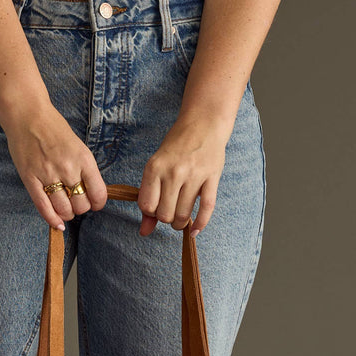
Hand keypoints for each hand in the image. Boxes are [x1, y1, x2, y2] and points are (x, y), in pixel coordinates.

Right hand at [1, 101, 108, 228]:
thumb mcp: (78, 146)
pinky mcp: (31, 179)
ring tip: (66, 209)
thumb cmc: (54, 129)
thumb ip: (85, 169)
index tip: (94, 202)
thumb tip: (91, 193)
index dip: (98, 203)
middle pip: (81, 205)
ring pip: (64, 210)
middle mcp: (67, 168)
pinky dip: (52, 220)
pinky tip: (57, 224)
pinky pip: (43, 208)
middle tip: (76, 202)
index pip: (98, 194)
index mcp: (83, 158)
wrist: (27, 115)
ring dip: (67, 214)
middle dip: (81, 208)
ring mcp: (48, 175)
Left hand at [137, 115, 231, 237]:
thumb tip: (144, 232)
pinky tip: (195, 230)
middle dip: (166, 219)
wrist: (203, 123)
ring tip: (181, 218)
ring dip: (181, 223)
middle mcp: (173, 171)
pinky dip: (200, 224)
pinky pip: (206, 209)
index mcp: (155, 167)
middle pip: (165, 214)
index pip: (147, 206)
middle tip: (170, 211)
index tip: (157, 206)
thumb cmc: (176, 148)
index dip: (151, 212)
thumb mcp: (157, 167)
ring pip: (183, 215)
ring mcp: (194, 175)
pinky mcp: (212, 177)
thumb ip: (149, 199)